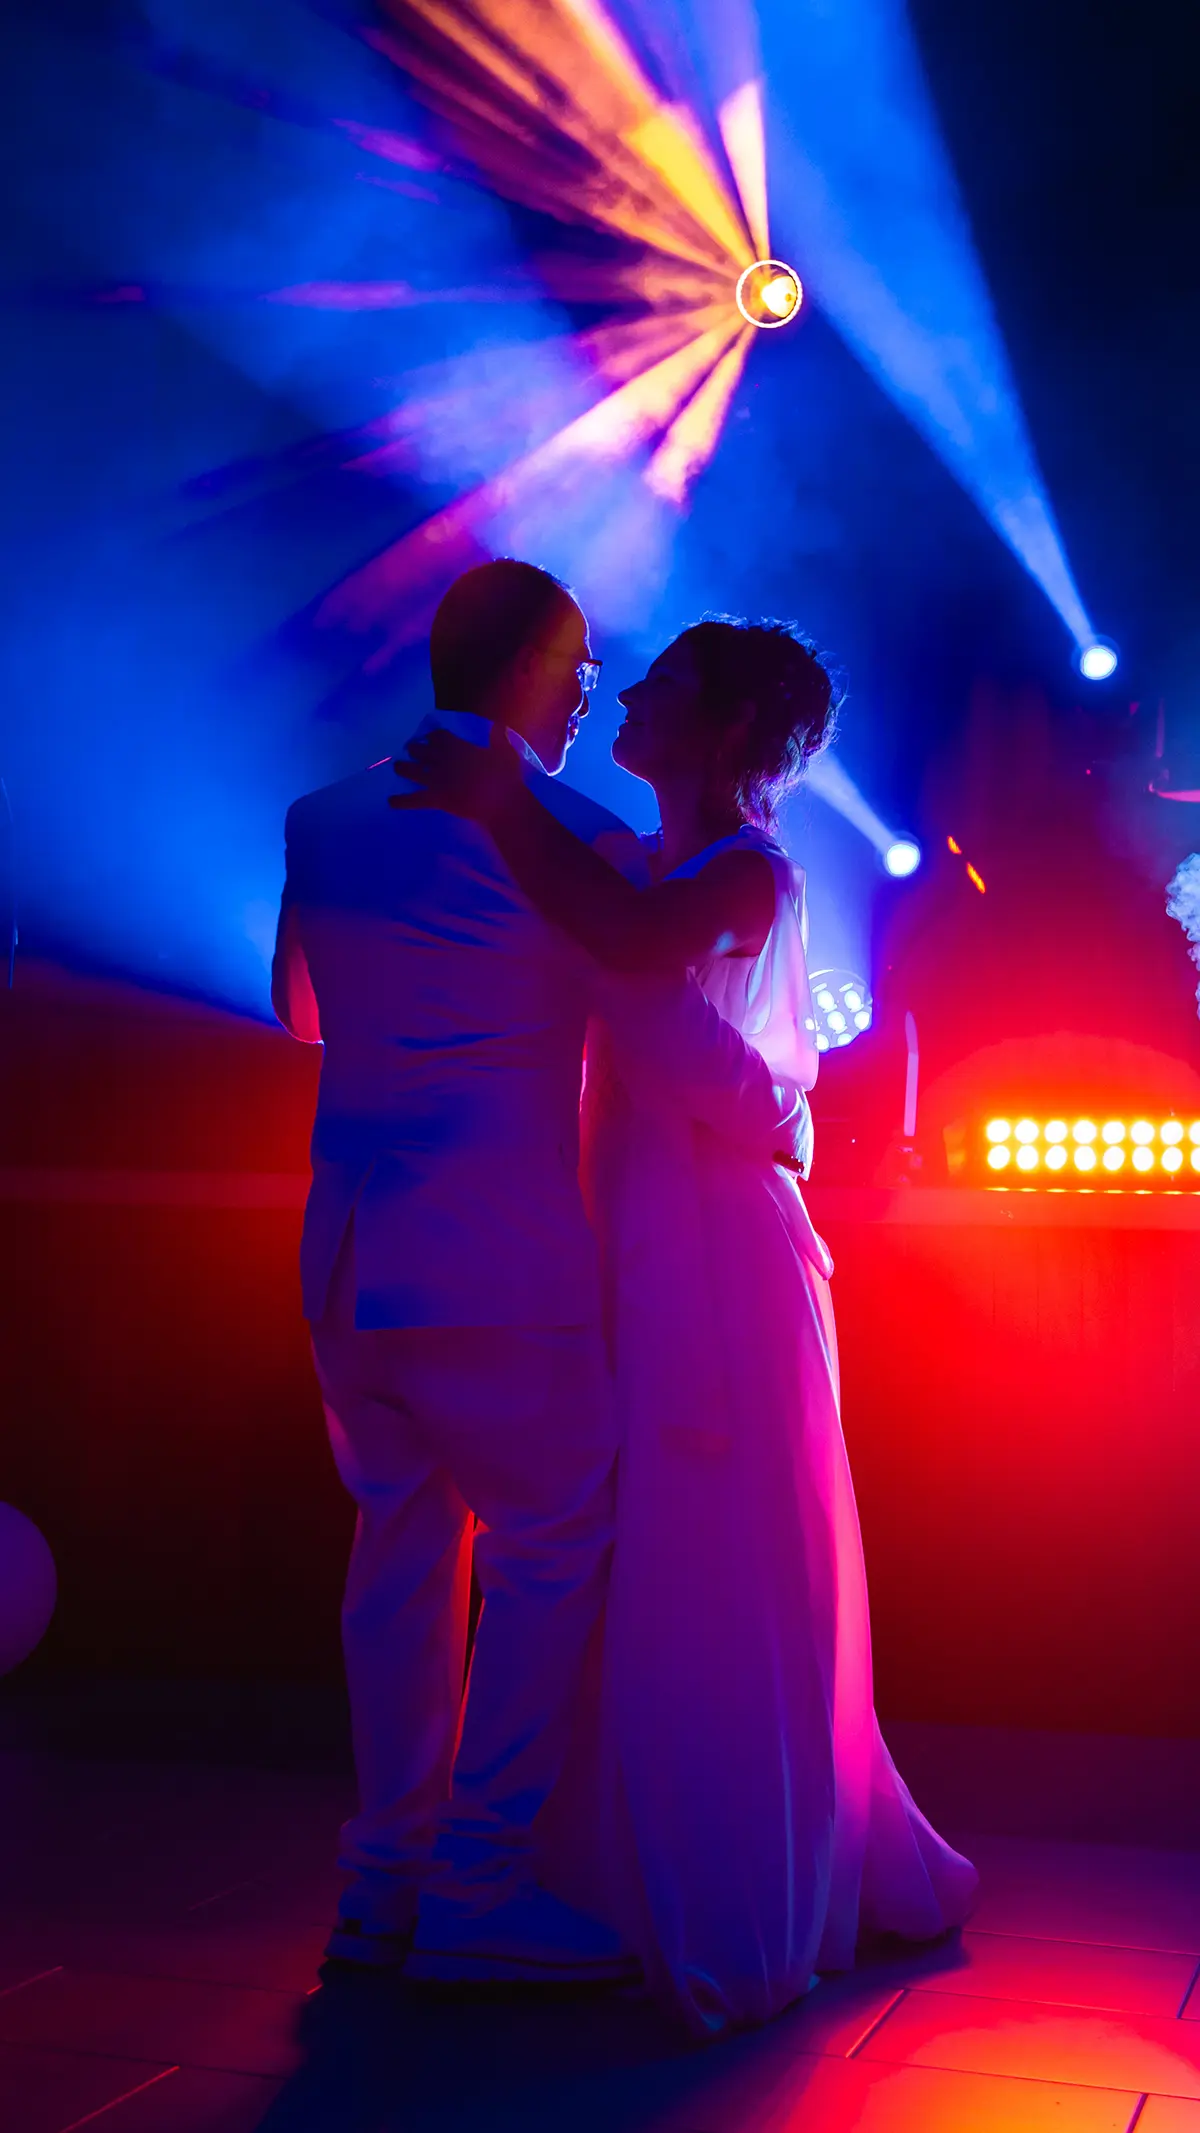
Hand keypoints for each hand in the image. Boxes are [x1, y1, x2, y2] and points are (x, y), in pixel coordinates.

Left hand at [389, 721, 525, 824]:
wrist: (502, 801)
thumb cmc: (507, 777)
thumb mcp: (505, 753)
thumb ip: (498, 738)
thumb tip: (497, 725)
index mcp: (459, 747)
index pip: (439, 737)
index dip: (433, 736)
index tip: (429, 736)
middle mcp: (444, 760)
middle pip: (423, 751)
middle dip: (415, 749)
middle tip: (410, 749)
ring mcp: (438, 779)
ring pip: (415, 771)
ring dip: (404, 768)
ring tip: (397, 767)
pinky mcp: (437, 798)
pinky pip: (415, 799)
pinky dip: (402, 801)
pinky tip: (390, 802)